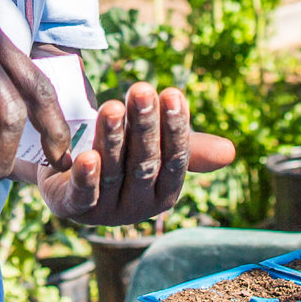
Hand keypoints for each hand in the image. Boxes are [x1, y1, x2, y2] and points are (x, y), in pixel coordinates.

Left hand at [39, 82, 237, 226]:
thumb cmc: (122, 156)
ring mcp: (107, 211)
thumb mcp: (154, 147)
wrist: (69, 173)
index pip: (175, 159)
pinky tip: (86, 157)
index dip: (175, 128)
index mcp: (165, 192)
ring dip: (113, 139)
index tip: (173, 93)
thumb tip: (231, 152)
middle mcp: (139, 206)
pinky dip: (85, 176)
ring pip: (113, 172)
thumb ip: (188, 148)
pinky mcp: (74, 209)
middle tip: (142, 90)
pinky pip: (82, 195)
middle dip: (144, 126)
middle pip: (145, 163)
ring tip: (112, 107)